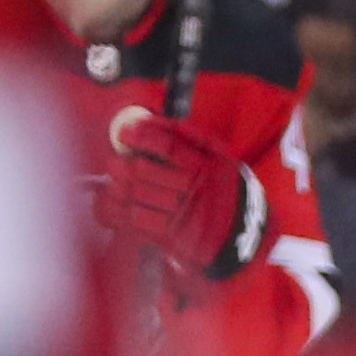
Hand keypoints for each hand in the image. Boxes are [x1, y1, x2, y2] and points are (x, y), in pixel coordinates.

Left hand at [101, 110, 252, 278]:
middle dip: (122, 165)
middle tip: (115, 163)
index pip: (169, 146)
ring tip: (114, 183)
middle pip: (144, 171)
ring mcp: (183, 216)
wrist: (243, 234)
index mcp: (209, 166)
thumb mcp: (218, 156)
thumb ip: (187, 135)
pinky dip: (116, 210)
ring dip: (116, 188)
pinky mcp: (172, 237)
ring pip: (136, 196)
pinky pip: (135, 220)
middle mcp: (197, 191)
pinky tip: (112, 203)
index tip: (125, 133)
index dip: (142, 137)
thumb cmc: (223, 187)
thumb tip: (148, 118)